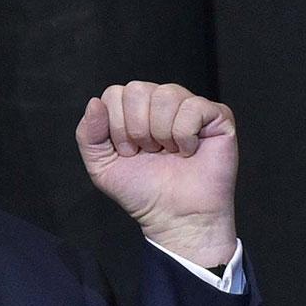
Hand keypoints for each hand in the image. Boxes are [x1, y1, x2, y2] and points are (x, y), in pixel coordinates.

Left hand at [76, 82, 238, 268]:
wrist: (175, 215)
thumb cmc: (142, 190)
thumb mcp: (101, 166)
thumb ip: (88, 135)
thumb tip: (94, 102)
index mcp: (133, 109)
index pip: (114, 93)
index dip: (116, 126)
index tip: (128, 152)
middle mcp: (160, 102)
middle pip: (137, 89)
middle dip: (136, 128)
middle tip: (149, 152)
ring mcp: (189, 106)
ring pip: (165, 94)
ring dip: (161, 132)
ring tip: (168, 152)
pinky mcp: (217, 116)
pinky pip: (193, 107)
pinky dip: (185, 135)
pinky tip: (188, 151)